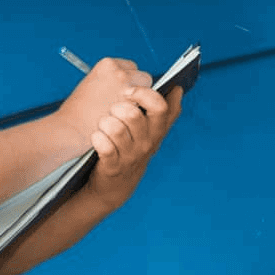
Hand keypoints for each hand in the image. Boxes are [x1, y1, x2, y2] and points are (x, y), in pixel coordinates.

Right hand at [56, 58, 152, 146]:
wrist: (70, 130)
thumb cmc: (76, 113)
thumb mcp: (91, 86)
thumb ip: (111, 82)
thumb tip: (127, 87)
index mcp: (107, 64)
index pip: (131, 68)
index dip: (128, 82)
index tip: (120, 92)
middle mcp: (119, 72)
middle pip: (143, 78)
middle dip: (138, 91)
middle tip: (125, 105)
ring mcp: (127, 88)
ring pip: (148, 93)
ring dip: (141, 103)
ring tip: (124, 115)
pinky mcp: (133, 105)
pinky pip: (146, 109)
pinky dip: (140, 116)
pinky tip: (126, 123)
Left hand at [85, 84, 182, 210]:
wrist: (116, 186)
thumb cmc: (133, 150)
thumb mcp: (153, 133)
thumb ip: (167, 111)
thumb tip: (178, 89)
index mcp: (157, 131)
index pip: (160, 106)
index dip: (143, 94)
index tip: (128, 91)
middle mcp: (147, 144)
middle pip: (133, 115)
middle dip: (117, 107)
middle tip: (111, 111)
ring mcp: (130, 156)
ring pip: (116, 129)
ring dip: (105, 122)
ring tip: (103, 125)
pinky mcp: (113, 167)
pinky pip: (105, 146)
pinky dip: (98, 138)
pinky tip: (97, 137)